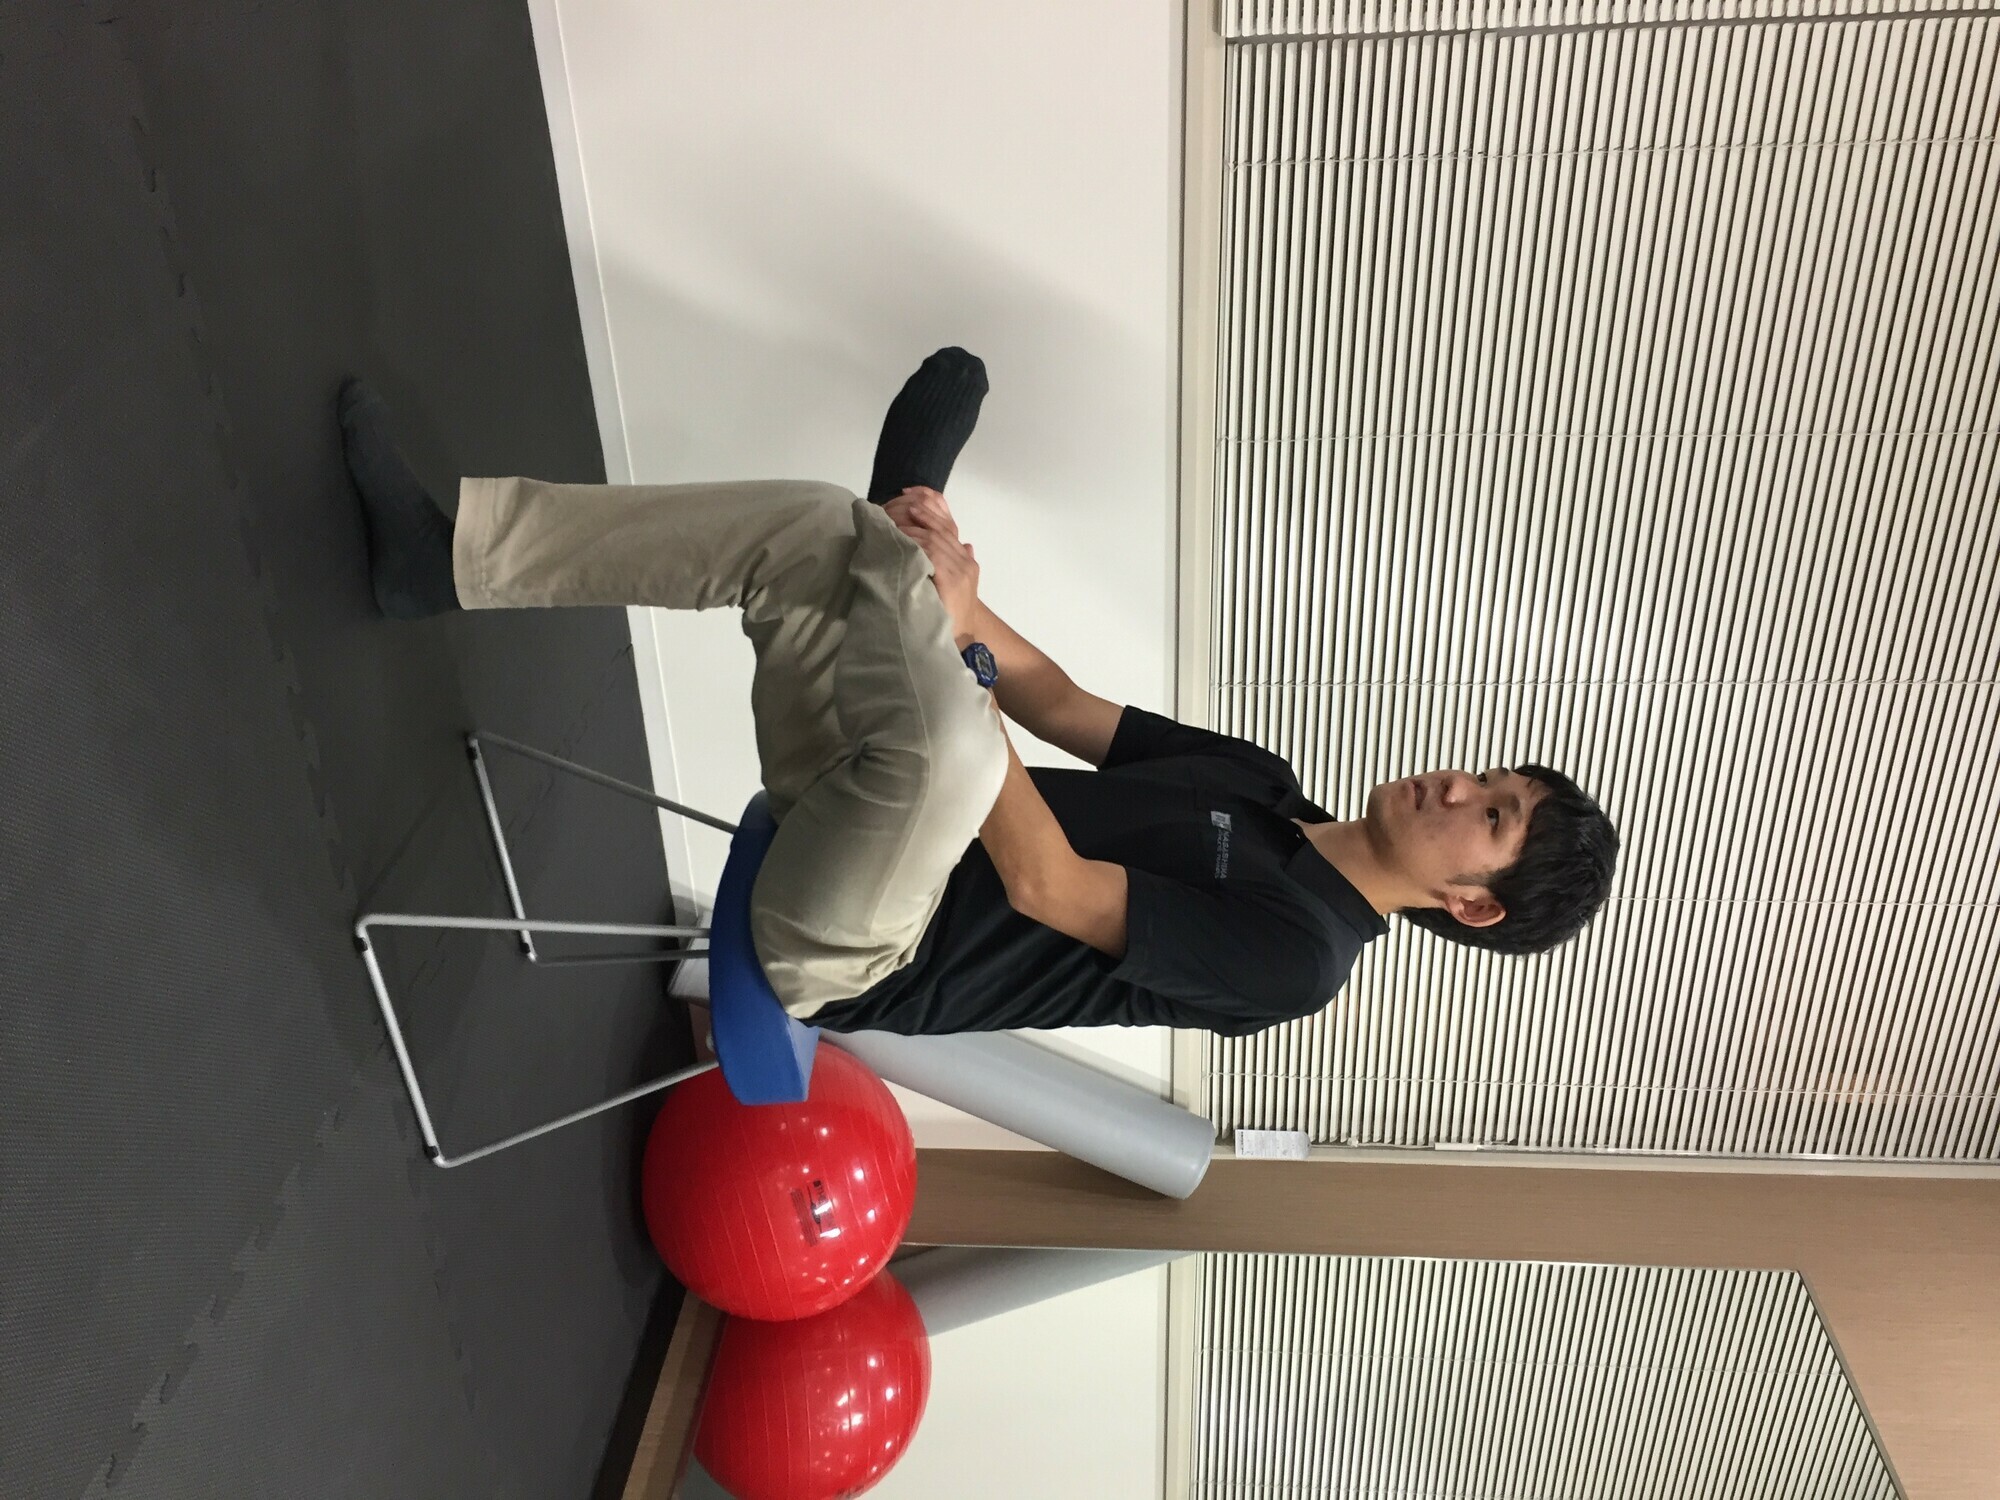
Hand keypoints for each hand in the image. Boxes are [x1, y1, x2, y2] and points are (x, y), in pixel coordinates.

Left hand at [888, 492, 980, 642]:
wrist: (961, 643)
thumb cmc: (949, 618)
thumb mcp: (948, 587)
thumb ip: (950, 564)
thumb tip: (963, 544)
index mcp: (965, 560)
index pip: (949, 525)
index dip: (931, 508)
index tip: (909, 496)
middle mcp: (966, 561)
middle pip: (943, 527)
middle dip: (921, 513)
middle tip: (901, 503)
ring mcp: (961, 570)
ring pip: (936, 538)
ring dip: (914, 528)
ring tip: (896, 520)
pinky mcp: (952, 580)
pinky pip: (933, 553)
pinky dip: (916, 543)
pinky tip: (901, 540)